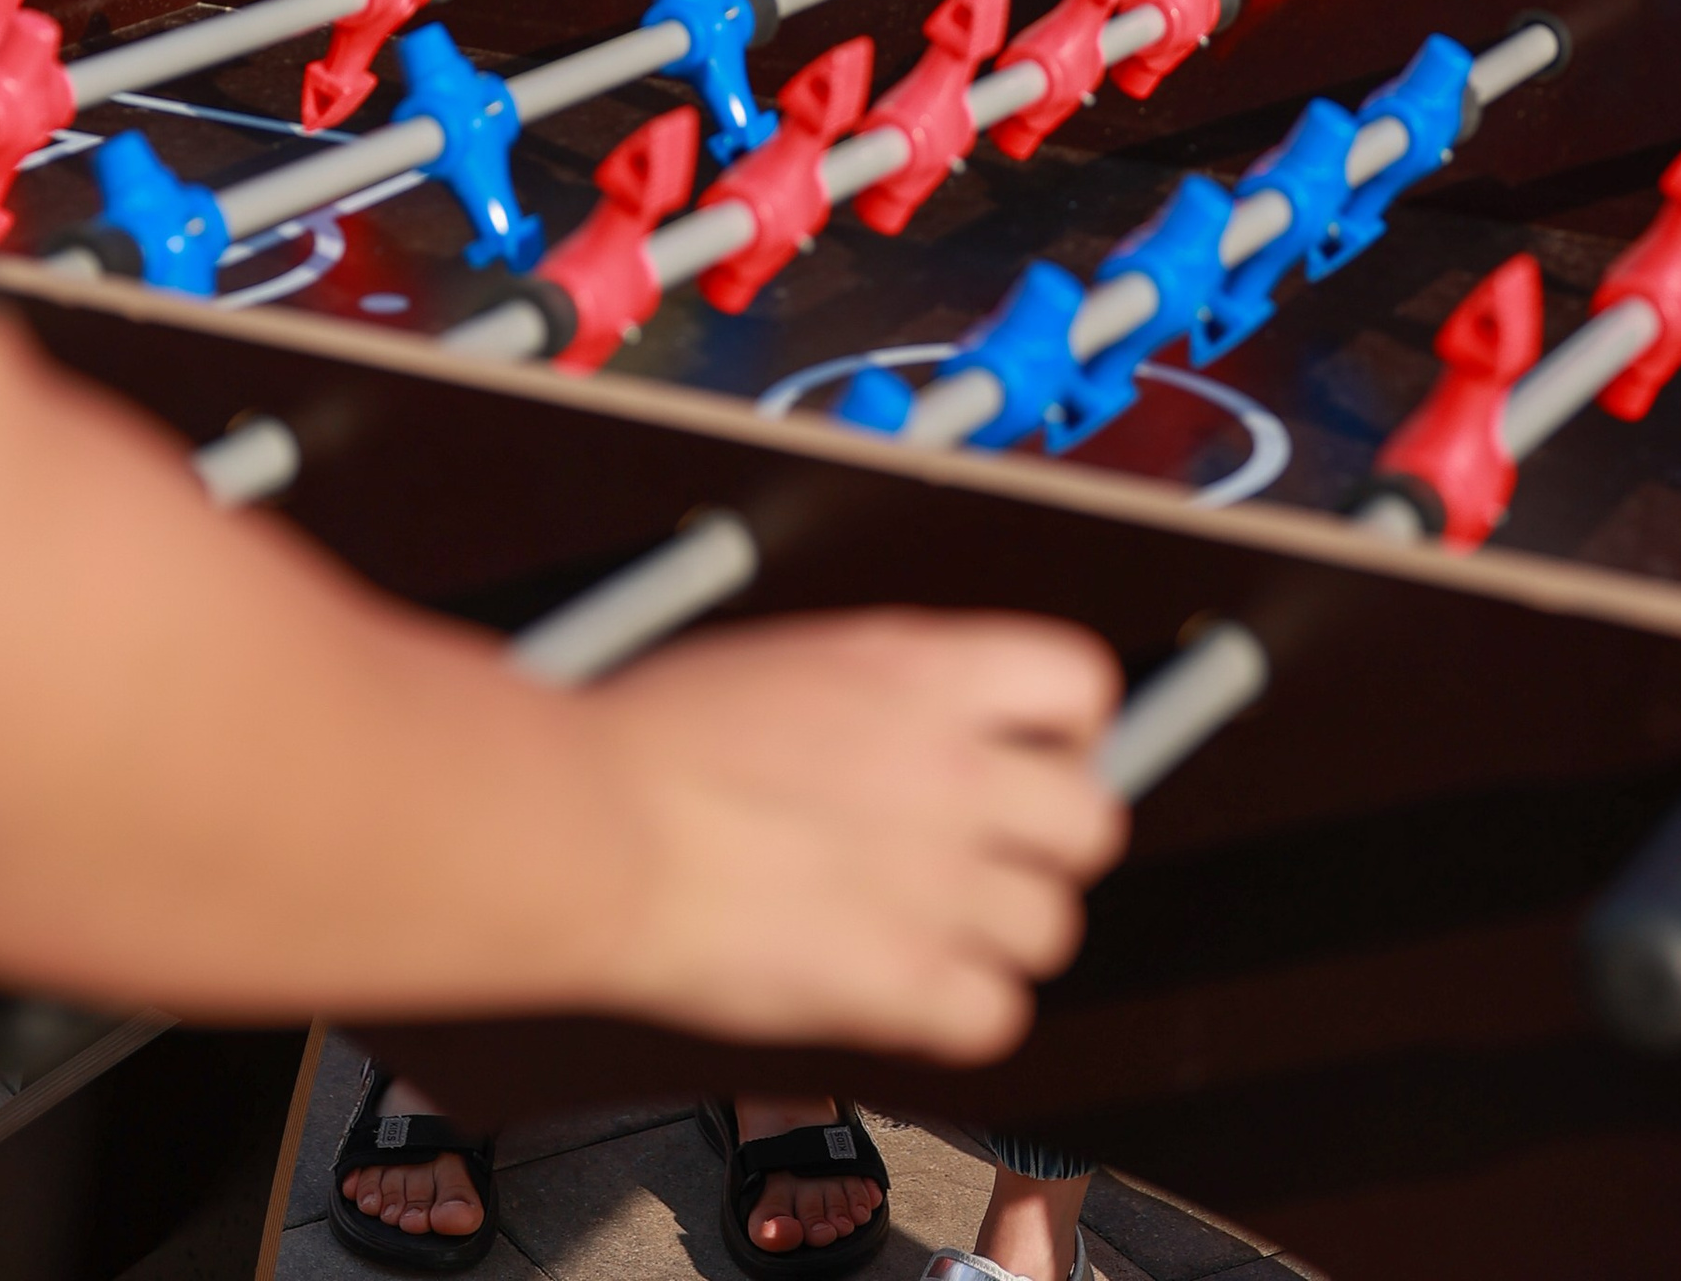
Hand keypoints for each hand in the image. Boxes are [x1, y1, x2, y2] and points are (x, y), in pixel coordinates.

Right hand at [571, 610, 1123, 1057]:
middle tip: (988, 859)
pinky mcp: (901, 983)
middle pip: (1092, 822)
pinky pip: (995, 1016)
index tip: (1034, 756)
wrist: (588, 829)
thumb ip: (886, 697)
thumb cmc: (651, 740)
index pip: (1081, 684)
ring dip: (1002, 936)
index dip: (1073, 729)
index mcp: (925, 670)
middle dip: (1046, 848)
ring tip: (933, 930)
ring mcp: (935, 879)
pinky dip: (960, 1014)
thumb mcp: (793, 663)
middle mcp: (953, 768)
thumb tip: (918, 728)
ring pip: (1052, 927)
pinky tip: (906, 991)